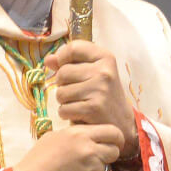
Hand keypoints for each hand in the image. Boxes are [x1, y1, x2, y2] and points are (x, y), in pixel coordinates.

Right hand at [10, 122, 123, 170]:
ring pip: (107, 169)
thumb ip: (75, 134)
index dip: (115, 138)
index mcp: (80, 134)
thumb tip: (88, 135)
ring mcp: (92, 170)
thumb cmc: (36, 160)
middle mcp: (89, 150)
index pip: (113, 131)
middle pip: (115, 150)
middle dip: (108, 155)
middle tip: (95, 160)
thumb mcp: (54, 137)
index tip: (113, 143)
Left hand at [45, 40, 138, 165]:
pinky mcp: (93, 108)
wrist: (121, 122)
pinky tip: (79, 114)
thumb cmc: (102, 94)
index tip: (64, 66)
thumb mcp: (91, 73)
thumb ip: (70, 63)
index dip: (62, 58)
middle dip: (63, 85)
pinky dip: (67, 114)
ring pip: (60, 92)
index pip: (73, 48)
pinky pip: (64, 109)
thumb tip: (48, 60)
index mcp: (105, 57)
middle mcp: (104, 71)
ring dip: (64, 101)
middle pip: (63, 72)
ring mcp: (100, 89)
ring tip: (79, 103)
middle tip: (76, 92)